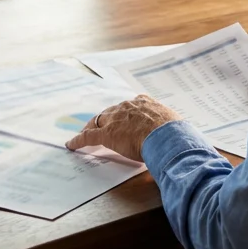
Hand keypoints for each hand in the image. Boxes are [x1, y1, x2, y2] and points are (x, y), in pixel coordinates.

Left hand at [65, 94, 181, 162]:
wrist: (166, 135)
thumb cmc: (173, 131)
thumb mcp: (172, 122)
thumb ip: (167, 125)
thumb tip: (176, 133)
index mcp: (144, 103)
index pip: (128, 106)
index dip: (122, 113)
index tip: (121, 117)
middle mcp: (127, 107)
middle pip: (110, 112)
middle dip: (104, 119)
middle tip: (98, 125)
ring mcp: (115, 119)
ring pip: (97, 121)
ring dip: (90, 128)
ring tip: (84, 133)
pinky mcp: (106, 134)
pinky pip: (88, 136)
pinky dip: (78, 140)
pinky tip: (71, 145)